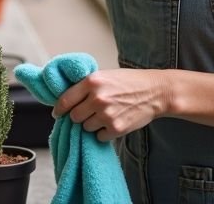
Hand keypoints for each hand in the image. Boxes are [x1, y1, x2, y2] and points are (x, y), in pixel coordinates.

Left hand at [53, 68, 168, 141]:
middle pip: (74, 117)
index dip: (59, 109)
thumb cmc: (130, 82)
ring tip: (105, 115)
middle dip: (79, 116)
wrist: (155, 92)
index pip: (65, 100)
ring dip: (92, 125)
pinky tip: (113, 122)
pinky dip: (104, 133)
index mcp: (92, 82)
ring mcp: (106, 114)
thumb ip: (87, 87)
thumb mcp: (105, 76)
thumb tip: (67, 101)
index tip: (58, 114)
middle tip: (89, 113)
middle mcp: (97, 98)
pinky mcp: (116, 128)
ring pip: (86, 128)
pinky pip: (99, 137)